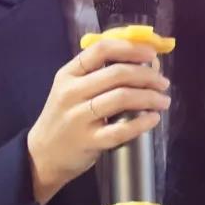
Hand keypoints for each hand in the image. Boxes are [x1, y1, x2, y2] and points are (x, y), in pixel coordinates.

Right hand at [27, 37, 170, 204]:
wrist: (42, 155)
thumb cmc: (63, 118)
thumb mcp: (71, 89)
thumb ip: (98, 75)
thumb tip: (145, 62)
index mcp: (68, 74)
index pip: (101, 50)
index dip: (130, 48)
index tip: (151, 53)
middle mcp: (72, 92)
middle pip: (117, 73)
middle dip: (147, 75)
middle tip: (162, 83)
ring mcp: (79, 118)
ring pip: (122, 98)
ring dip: (149, 97)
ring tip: (163, 100)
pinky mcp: (88, 141)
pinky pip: (121, 130)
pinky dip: (142, 123)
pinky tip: (153, 119)